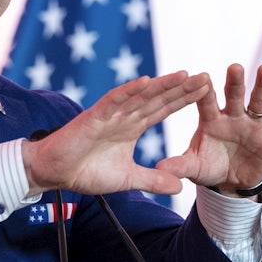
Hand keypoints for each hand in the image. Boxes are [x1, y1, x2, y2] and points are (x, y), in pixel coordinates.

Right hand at [22, 71, 210, 195]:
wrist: (55, 173)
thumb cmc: (86, 172)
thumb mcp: (128, 179)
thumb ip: (153, 180)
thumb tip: (180, 187)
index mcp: (132, 127)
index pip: (162, 109)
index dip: (183, 100)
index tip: (206, 91)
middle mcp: (123, 116)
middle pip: (157, 98)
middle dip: (181, 88)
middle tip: (205, 76)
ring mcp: (109, 114)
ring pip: (139, 96)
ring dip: (161, 85)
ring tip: (183, 75)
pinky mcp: (93, 116)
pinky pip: (113, 100)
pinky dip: (128, 91)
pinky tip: (144, 82)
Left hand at [156, 63, 261, 194]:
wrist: (230, 182)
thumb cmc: (209, 167)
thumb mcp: (194, 166)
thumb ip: (179, 165)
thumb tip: (159, 167)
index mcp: (210, 119)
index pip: (205, 101)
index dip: (204, 90)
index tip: (201, 77)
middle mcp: (232, 116)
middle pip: (233, 95)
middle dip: (234, 82)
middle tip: (234, 67)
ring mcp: (253, 124)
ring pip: (258, 101)